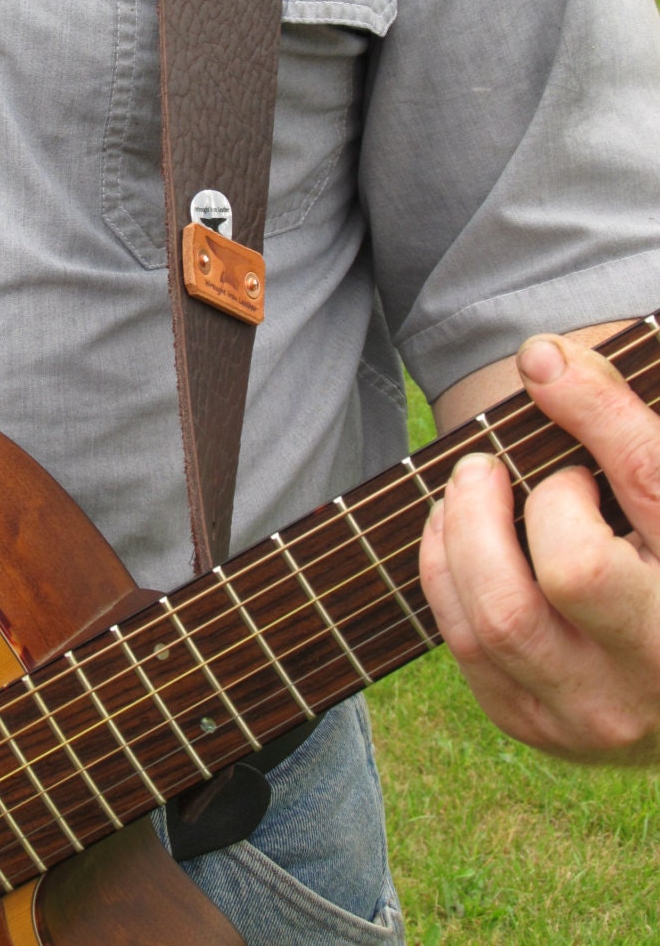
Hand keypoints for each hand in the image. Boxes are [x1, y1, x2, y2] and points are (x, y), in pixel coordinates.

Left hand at [420, 332, 659, 762]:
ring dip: (462, 534)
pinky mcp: (541, 729)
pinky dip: (447, 575)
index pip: (649, 483)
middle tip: (489, 464)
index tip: (543, 362)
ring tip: (470, 487)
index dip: (594, 411)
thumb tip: (538, 357)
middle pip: (569, 573)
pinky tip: (458, 535)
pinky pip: (468, 647)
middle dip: (512, 498)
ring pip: (500, 621)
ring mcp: (601, 714)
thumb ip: (617, 422)